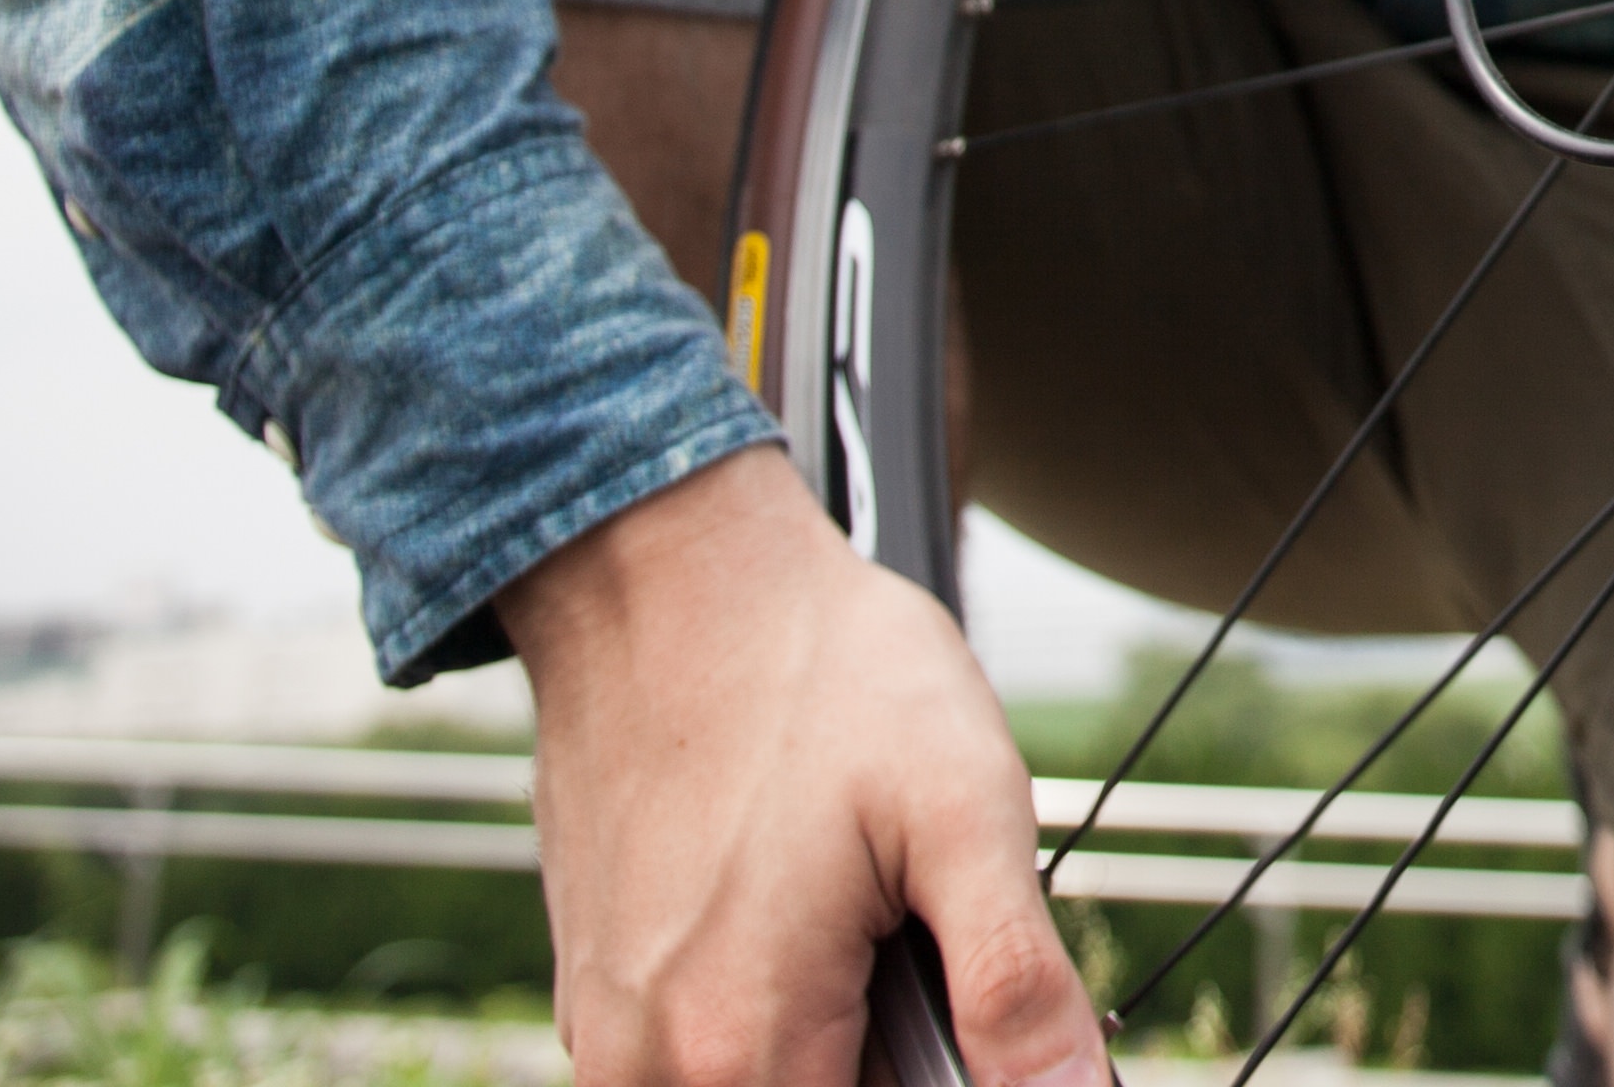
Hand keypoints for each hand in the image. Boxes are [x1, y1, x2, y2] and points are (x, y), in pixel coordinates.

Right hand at [500, 450, 1104, 1086]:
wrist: (665, 576)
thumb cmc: (821, 671)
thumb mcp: (963, 807)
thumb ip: (1018, 982)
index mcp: (743, 1044)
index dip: (947, 1077)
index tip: (959, 1009)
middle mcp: (650, 1070)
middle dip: (887, 1059)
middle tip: (907, 941)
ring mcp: (609, 1036)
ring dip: (829, 1037)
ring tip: (854, 914)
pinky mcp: (596, 997)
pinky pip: (697, 1057)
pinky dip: (765, 1009)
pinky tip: (798, 906)